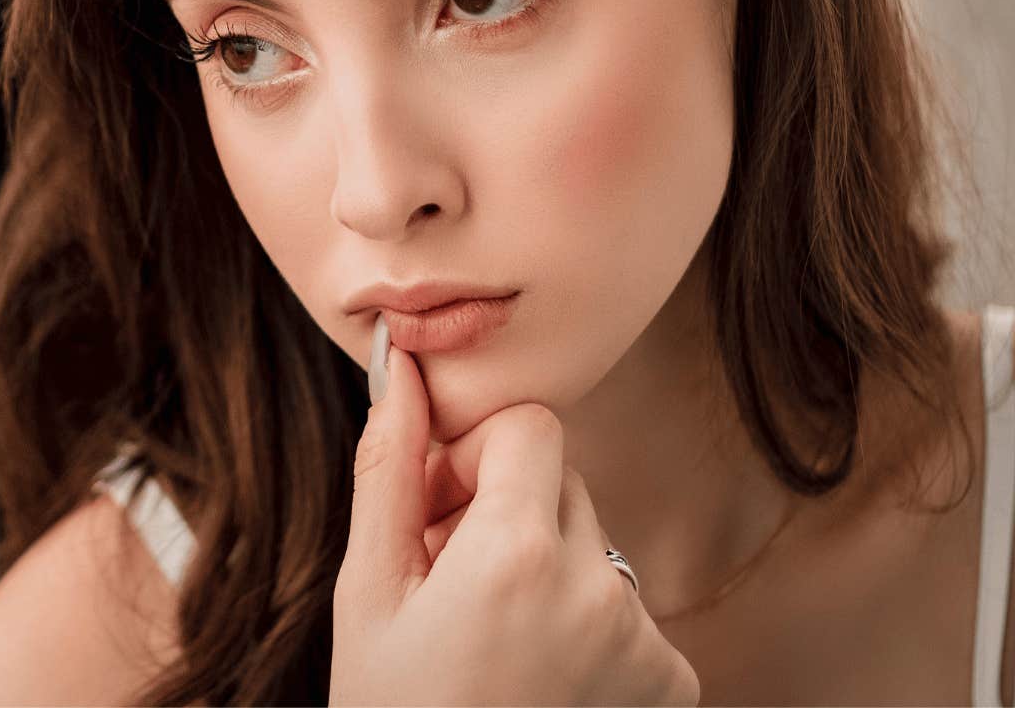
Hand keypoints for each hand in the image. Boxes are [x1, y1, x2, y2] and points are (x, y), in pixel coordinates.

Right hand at [329, 345, 697, 705]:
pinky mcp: (672, 681)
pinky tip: (535, 674)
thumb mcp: (369, 593)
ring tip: (491, 640)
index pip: (531, 425)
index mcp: (517, 553)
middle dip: (508, 513)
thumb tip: (399, 366)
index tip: (440, 514)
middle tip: (452, 583)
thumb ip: (389, 470)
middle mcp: (600, 586)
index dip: (476, 458)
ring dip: (547, 570)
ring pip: (594, 546)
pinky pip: (626, 608)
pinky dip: (585, 627)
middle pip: (564, 484)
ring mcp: (643, 639)